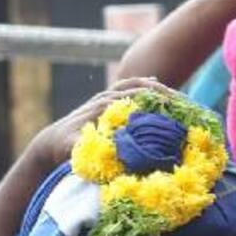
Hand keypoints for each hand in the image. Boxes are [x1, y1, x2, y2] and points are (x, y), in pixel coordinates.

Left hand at [34, 78, 182, 169]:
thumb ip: (92, 149)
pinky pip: (130, 86)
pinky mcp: (107, 98)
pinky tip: (161, 88)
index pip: (136, 99)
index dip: (158, 103)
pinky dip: (146, 85)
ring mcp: (106, 96)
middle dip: (164, 94)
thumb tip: (116, 151)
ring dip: (158, 88)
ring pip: (137, 84)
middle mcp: (105, 97)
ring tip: (178, 98)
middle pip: (141, 88)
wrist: (50, 142)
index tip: (178, 110)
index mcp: (103, 107)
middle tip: (185, 104)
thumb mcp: (75, 150)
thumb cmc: (63, 148)